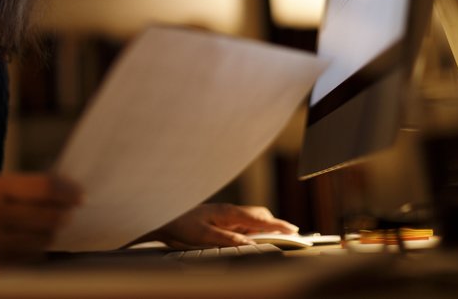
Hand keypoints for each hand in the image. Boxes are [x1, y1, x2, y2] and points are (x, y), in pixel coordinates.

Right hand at [0, 173, 80, 293]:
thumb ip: (24, 189)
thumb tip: (68, 192)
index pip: (44, 187)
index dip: (68, 191)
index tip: (80, 195)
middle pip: (49, 215)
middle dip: (64, 215)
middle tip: (69, 214)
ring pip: (44, 239)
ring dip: (50, 235)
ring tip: (44, 231)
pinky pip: (31, 259)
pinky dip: (36, 252)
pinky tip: (27, 247)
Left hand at [147, 203, 298, 248]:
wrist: (164, 216)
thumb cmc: (181, 224)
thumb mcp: (203, 236)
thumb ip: (228, 239)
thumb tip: (249, 244)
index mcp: (228, 212)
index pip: (259, 219)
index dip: (277, 225)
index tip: (293, 231)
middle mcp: (230, 212)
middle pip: (259, 216)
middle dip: (275, 224)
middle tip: (291, 235)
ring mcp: (226, 215)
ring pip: (252, 220)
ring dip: (265, 227)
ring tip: (279, 236)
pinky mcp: (221, 220)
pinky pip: (243, 224)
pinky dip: (253, 230)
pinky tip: (254, 238)